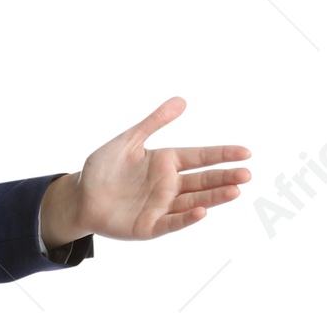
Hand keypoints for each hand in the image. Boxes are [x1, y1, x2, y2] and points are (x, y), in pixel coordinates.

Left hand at [38, 96, 249, 245]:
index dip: (223, 155)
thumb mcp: (129, 140)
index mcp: (166, 162)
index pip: (201, 157)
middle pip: (203, 180)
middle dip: (225, 177)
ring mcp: (161, 207)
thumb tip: (182, 100)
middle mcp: (168, 185)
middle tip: (248, 174)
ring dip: (214, 197)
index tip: (245, 153)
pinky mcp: (149, 227)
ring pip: (194, 201)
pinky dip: (186, 218)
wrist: (79, 196)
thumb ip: (154, 122)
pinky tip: (202, 211)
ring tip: (235, 191)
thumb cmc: (102, 168)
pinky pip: (171, 222)